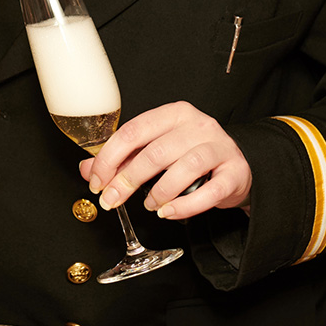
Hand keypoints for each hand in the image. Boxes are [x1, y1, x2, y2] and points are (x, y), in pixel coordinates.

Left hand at [79, 100, 251, 219]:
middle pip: (155, 151)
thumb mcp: (157, 150)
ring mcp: (219, 147)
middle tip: (112, 200)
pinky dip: (186, 206)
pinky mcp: (235, 172)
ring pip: (184, 167)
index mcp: (174, 113)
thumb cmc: (192, 155)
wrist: (237, 166)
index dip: (109, 158)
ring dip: (159, 192)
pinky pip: (210, 191)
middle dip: (127, 180)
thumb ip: (124, 159)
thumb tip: (88, 170)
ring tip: (150, 205)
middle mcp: (198, 125)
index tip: (96, 180)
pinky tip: (170, 212)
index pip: (134, 131)